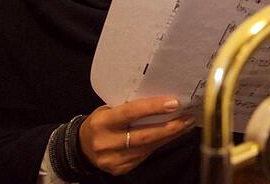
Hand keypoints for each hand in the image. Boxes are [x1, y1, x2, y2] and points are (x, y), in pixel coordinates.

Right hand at [78, 95, 194, 175]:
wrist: (81, 147)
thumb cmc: (101, 122)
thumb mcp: (109, 109)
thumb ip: (129, 107)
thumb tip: (162, 100)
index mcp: (102, 122)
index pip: (131, 113)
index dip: (153, 108)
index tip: (174, 103)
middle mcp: (106, 142)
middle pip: (144, 136)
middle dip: (170, 127)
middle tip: (188, 117)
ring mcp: (112, 159)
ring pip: (147, 148)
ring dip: (170, 136)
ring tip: (185, 125)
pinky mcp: (119, 169)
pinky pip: (144, 156)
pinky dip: (159, 145)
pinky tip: (170, 136)